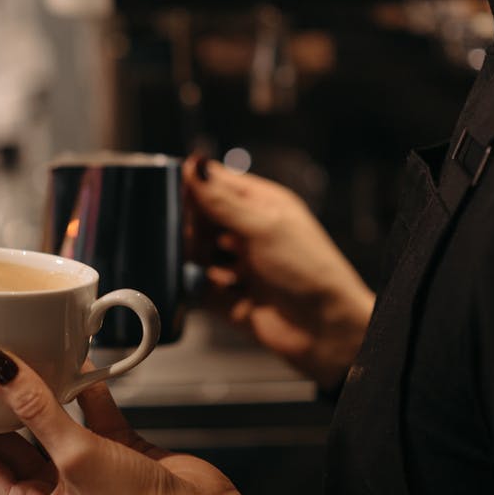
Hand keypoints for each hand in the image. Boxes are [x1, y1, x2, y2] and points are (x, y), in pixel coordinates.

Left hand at [0, 350, 259, 494]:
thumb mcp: (79, 458)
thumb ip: (38, 410)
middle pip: (3, 444)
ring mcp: (85, 474)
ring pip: (46, 426)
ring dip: (35, 395)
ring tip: (13, 358)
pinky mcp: (116, 454)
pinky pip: (90, 417)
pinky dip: (86, 392)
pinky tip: (79, 365)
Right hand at [184, 155, 374, 388]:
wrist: (324, 329)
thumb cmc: (310, 270)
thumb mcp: (263, 227)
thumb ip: (222, 201)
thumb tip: (194, 166)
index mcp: (261, 206)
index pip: (217, 184)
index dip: (193, 185)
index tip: (169, 189)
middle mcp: (248, 233)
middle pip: (201, 220)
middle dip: (190, 226)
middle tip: (187, 233)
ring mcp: (238, 266)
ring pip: (196, 254)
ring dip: (191, 257)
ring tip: (196, 261)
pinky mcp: (227, 298)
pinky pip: (198, 288)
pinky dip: (192, 287)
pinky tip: (193, 283)